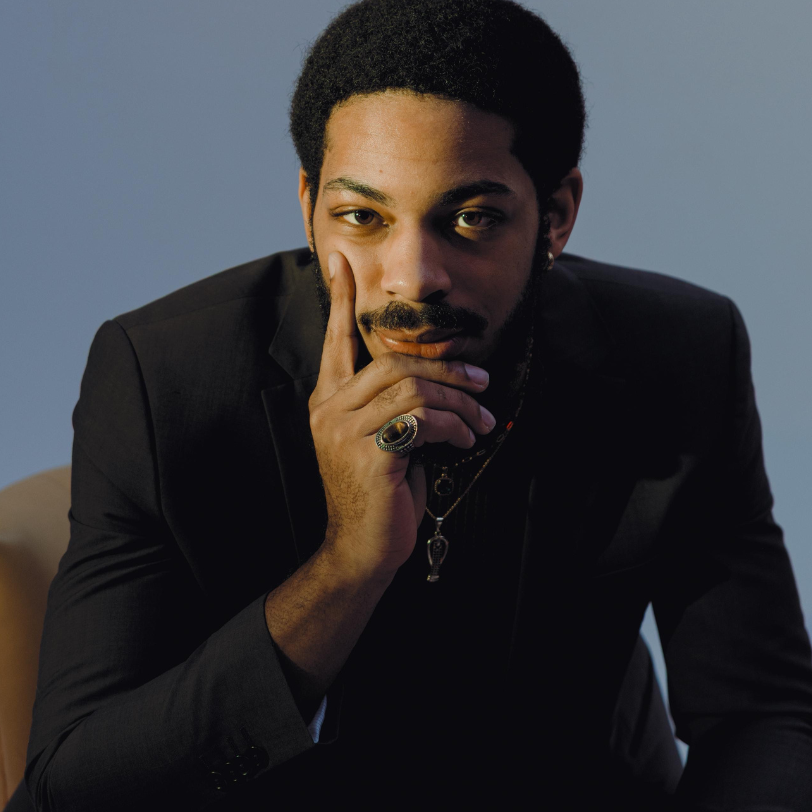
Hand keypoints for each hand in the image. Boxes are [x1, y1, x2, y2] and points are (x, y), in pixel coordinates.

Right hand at [308, 251, 494, 581]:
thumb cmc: (380, 493)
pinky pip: (421, 420)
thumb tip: (444, 379)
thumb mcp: (384, 439)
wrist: (361, 551)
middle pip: (394, 361)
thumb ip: (396, 404)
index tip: (341, 259)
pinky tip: (465, 442)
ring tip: (481, 422)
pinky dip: (454, 427)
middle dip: (447, 368)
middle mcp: (329, 408)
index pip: (335, 338)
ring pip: (413, 387)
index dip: (340, 298)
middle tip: (483, 381)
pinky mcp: (369, 453)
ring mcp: (344, 430)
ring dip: (459, 402)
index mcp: (328, 399)